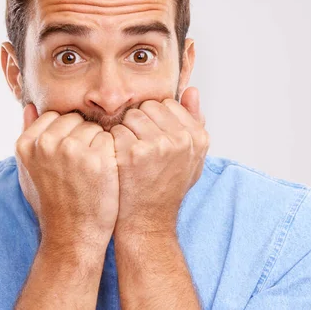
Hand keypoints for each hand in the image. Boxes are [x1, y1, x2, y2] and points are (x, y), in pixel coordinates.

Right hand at [15, 104, 118, 254]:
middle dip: (83, 137)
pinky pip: (111, 139)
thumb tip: (29, 105)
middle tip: (81, 167)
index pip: (55, 117)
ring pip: (95, 128)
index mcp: (27, 143)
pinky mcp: (98, 159)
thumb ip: (28, 135)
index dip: (66, 135)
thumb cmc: (52, 203)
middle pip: (76, 120)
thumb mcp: (29, 170)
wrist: (73, 236)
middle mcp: (46, 144)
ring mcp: (72, 150)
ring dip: (99, 145)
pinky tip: (105, 175)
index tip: (67, 158)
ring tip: (92, 172)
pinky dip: (112, 154)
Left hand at [110, 87, 209, 237]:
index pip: (168, 104)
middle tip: (139, 148)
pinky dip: (113, 143)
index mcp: (197, 137)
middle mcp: (181, 139)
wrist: (147, 221)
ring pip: (131, 116)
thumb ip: (195, 121)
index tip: (153, 140)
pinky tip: (119, 161)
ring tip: (129, 154)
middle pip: (148, 106)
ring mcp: (158, 145)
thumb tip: (192, 90)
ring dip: (125, 131)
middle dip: (140, 123)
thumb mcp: (191, 157)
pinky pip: (117, 130)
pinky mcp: (134, 152)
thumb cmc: (167, 187)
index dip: (155, 120)